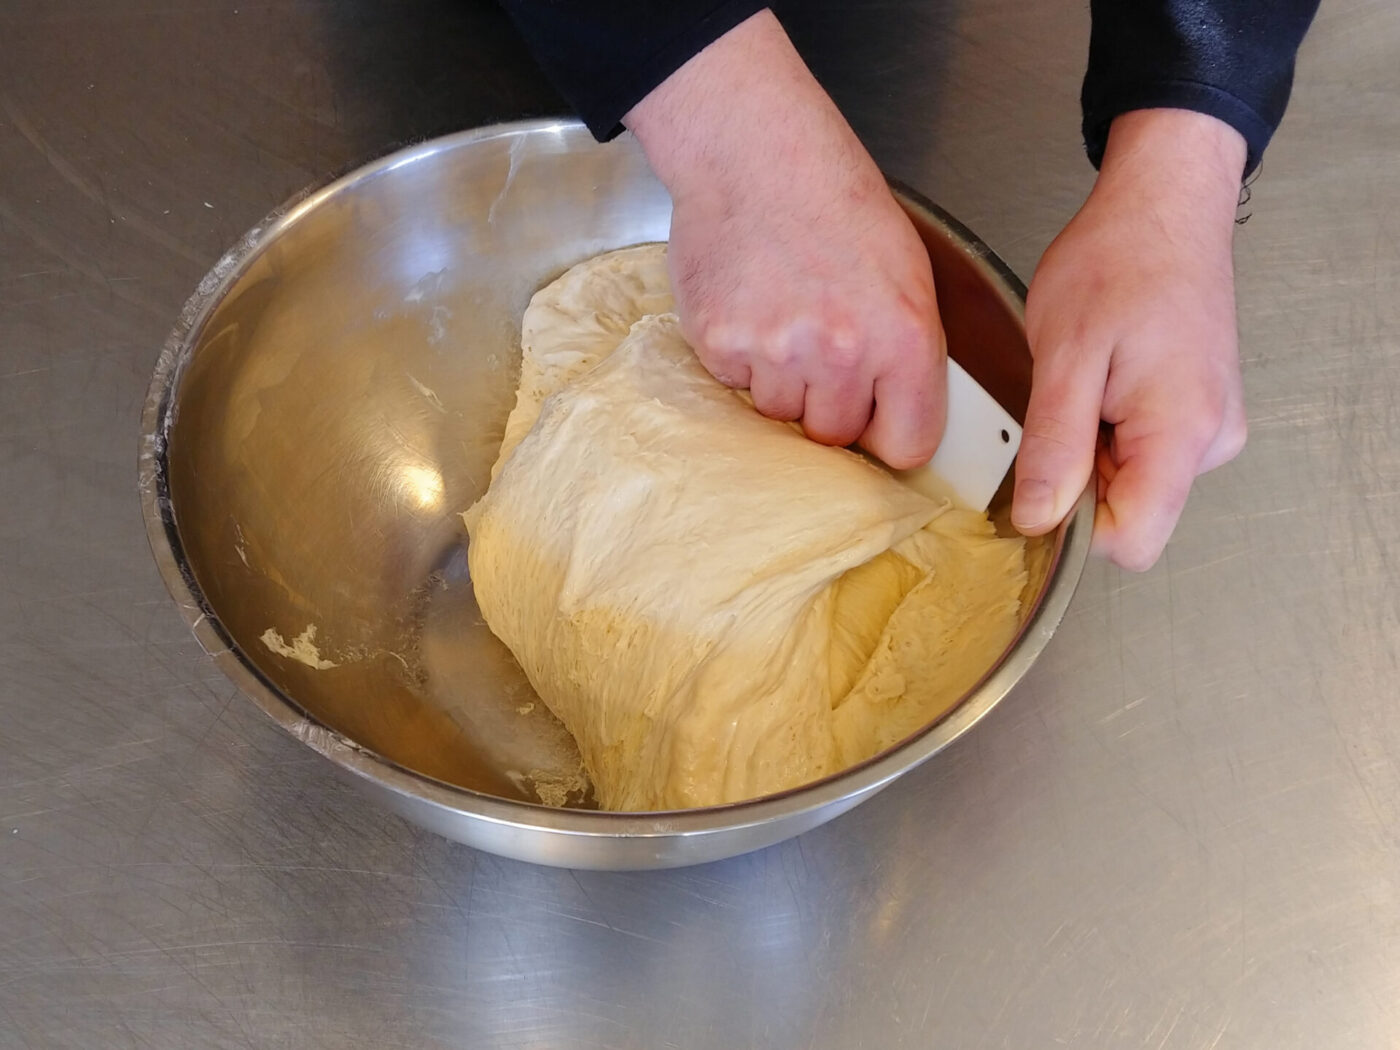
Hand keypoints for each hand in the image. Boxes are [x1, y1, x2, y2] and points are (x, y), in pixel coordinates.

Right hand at [624, 11, 945, 468]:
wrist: (754, 152)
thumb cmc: (835, 201)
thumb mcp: (906, 272)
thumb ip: (905, 354)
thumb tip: (893, 420)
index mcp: (905, 336)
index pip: (906, 445)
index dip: (889, 435)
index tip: (877, 424)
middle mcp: (842, 353)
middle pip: (833, 437)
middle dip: (828, 405)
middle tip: (821, 349)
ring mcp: (776, 353)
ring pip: (778, 416)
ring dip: (781, 382)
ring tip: (783, 317)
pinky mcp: (720, 345)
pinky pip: (734, 386)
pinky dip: (740, 358)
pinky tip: (751, 306)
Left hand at [1012, 109, 1249, 570]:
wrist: (1162, 203)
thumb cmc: (1117, 261)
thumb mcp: (1064, 358)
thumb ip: (1054, 449)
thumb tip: (1038, 520)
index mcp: (1181, 434)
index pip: (1133, 542)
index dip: (1075, 525)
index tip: (1043, 476)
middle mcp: (1210, 441)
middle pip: (1130, 514)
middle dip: (1080, 478)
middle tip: (1064, 402)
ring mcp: (1210, 428)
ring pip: (1132, 484)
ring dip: (1091, 449)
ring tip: (1087, 379)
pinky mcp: (1199, 413)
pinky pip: (1142, 452)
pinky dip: (1108, 428)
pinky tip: (1103, 377)